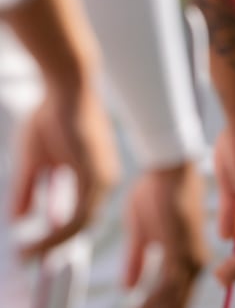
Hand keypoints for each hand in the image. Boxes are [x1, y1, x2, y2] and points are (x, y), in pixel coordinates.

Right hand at [8, 79, 117, 257]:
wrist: (66, 88)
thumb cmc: (51, 116)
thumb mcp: (35, 161)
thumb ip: (28, 189)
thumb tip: (16, 218)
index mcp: (93, 175)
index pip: (79, 214)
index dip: (56, 235)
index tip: (32, 250)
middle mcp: (103, 180)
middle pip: (81, 225)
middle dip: (53, 246)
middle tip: (28, 260)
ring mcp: (102, 179)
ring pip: (79, 226)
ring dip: (51, 244)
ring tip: (26, 255)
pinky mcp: (95, 176)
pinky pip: (76, 217)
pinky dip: (54, 234)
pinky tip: (34, 244)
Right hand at [122, 161, 206, 305]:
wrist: (169, 166)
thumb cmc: (156, 191)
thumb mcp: (141, 230)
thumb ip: (137, 258)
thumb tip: (129, 286)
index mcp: (187, 255)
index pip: (176, 294)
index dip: (158, 306)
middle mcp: (193, 259)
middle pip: (177, 300)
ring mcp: (188, 255)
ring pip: (174, 297)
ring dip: (154, 307)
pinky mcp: (181, 249)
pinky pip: (168, 286)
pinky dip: (153, 300)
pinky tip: (138, 307)